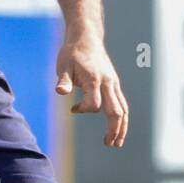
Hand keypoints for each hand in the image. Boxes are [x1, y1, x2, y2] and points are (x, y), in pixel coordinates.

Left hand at [56, 31, 128, 146]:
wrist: (86, 38)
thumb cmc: (72, 53)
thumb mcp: (63, 65)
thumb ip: (63, 80)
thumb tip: (60, 91)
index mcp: (95, 80)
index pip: (94, 105)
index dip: (84, 110)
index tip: (73, 109)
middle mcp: (108, 83)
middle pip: (116, 111)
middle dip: (114, 130)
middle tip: (109, 144)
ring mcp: (114, 84)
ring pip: (123, 109)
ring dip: (121, 127)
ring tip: (116, 143)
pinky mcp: (114, 84)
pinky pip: (122, 104)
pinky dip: (121, 118)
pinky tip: (116, 127)